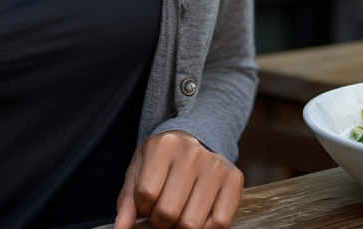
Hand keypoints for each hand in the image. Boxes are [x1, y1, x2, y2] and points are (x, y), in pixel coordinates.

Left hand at [113, 130, 242, 228]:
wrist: (195, 142)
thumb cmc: (161, 163)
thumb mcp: (139, 173)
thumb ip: (128, 202)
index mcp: (164, 145)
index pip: (146, 195)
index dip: (142, 209)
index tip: (147, 204)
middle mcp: (192, 152)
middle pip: (168, 212)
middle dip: (160, 223)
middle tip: (163, 215)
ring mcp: (216, 165)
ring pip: (192, 223)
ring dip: (180, 228)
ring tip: (179, 215)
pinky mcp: (234, 179)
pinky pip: (220, 223)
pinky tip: (198, 216)